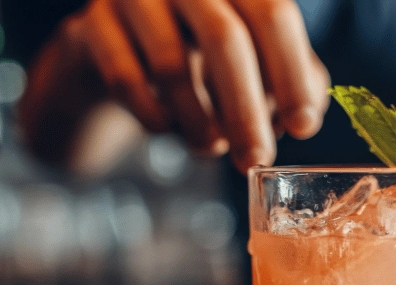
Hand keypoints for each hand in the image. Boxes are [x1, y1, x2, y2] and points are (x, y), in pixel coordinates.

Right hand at [54, 0, 329, 171]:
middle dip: (246, 110)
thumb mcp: (256, 66)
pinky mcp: (88, 27)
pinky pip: (125, 80)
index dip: (293, 74)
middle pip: (225, 38)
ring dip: (199, 122)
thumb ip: (293, 81)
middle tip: (255, 159)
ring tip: (212, 149)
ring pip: (172, 63)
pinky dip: (154, 118)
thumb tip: (307, 114)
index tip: (303, 127)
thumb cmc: (199, 61)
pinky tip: (166, 129)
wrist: (115, 56)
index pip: (274, 15)